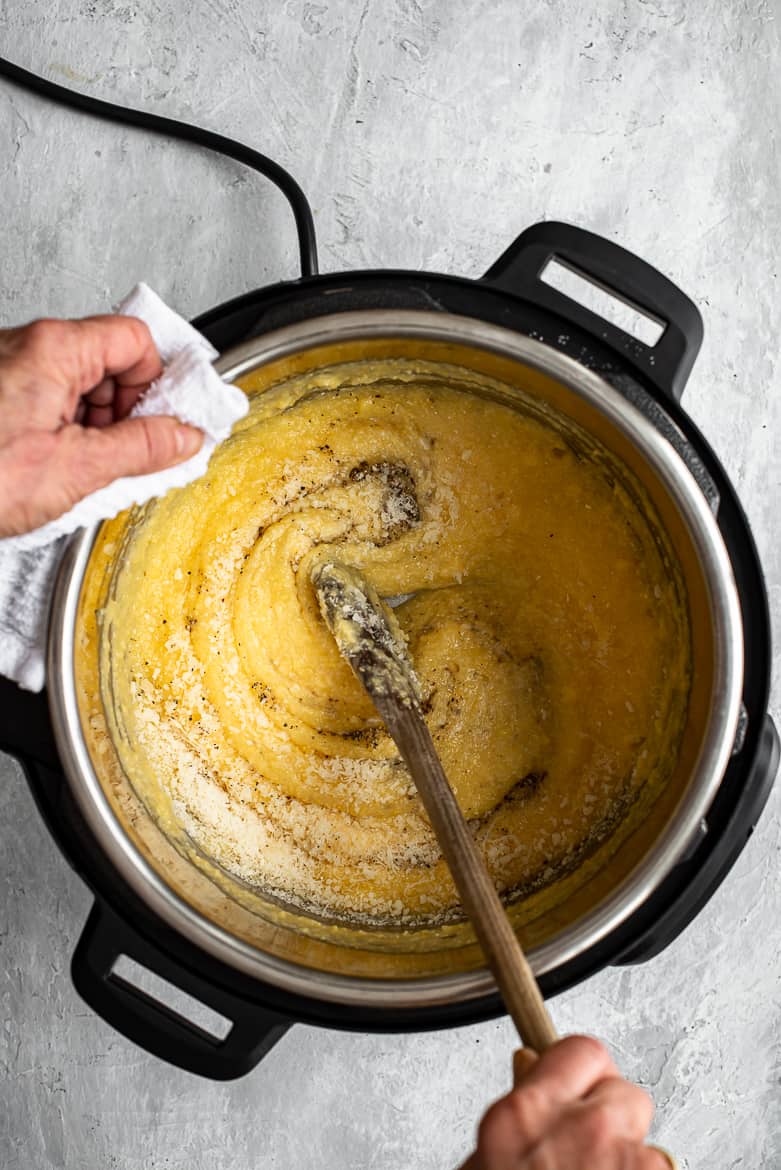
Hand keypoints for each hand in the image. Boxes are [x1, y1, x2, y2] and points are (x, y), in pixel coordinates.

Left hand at [0, 315, 203, 536]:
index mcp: (54, 349)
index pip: (135, 340)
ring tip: (81, 470)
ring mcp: (5, 370)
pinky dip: (60, 434)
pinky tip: (53, 471)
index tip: (163, 423)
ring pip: (75, 386)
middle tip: (126, 454)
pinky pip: (44, 403)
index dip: (156, 383)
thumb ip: (142, 449)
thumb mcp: (77, 469)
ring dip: (91, 427)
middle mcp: (26, 347)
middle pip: (106, 361)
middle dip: (124, 410)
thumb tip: (183, 437)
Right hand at [461, 1035, 669, 1169]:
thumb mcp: (486, 1160)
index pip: (580, 1049)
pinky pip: (661, 1168)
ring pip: (649, 1141)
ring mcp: (624, 1160)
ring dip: (631, 1160)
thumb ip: (516, 1112)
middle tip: (591, 1151)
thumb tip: (528, 1067)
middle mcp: (580, 1129)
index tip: (583, 1080)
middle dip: (614, 1117)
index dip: (585, 1069)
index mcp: (523, 1117)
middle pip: (625, 1091)